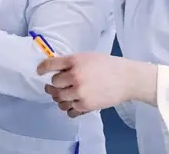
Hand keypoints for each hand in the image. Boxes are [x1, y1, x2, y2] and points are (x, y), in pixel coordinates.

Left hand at [37, 53, 155, 117]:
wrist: (128, 79)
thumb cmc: (107, 66)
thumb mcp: (86, 57)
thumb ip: (69, 63)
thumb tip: (51, 68)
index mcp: (74, 61)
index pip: (50, 64)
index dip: (42, 68)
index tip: (39, 72)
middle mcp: (75, 76)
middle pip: (54, 83)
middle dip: (55, 84)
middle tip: (56, 86)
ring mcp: (80, 92)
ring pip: (59, 98)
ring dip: (59, 98)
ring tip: (62, 96)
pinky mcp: (87, 105)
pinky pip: (70, 110)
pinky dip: (69, 108)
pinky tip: (72, 104)